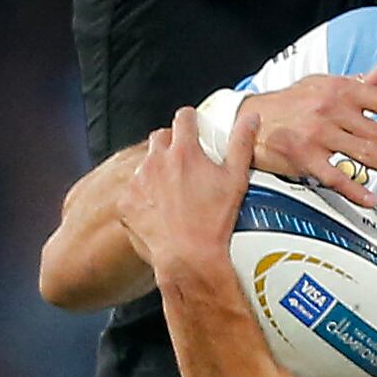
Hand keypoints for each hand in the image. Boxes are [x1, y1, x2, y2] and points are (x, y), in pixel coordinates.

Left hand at [119, 105, 254, 282]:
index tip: (194, 127)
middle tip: (186, 164)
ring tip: (174, 192)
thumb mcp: (236, 179)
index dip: (191, 121)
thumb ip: (241, 143)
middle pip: (161, 137)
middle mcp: (156, 161)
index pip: (184, 117)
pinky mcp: (126, 202)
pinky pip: (133, 190)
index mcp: (184, 151)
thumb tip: (249, 118)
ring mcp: (138, 181)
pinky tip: (160, 210)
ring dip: (157, 171)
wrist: (189, 259)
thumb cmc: (214, 222)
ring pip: (146, 164)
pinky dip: (144, 196)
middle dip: (172, 145)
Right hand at [239, 61, 376, 207]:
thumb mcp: (324, 85)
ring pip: (366, 155)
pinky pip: (335, 176)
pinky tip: (372, 199)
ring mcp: (318, 133)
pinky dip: (355, 189)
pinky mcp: (303, 156)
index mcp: (341, 90)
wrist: (248, 118)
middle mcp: (332, 109)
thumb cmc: (290, 103)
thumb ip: (359, 82)